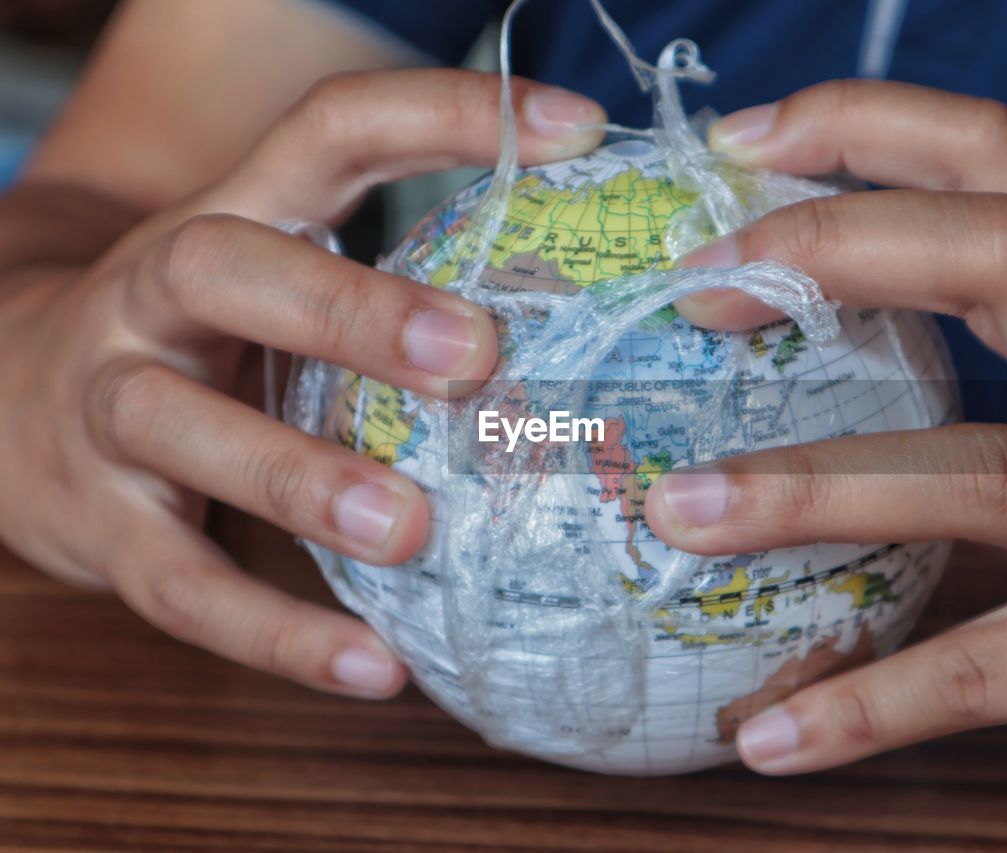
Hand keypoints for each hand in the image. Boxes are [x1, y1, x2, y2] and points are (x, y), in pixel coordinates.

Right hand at [0, 70, 604, 697]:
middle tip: (473, 355)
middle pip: (227, 269)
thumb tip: (581, 321)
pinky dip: (276, 632)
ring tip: (409, 528)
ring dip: (299, 478)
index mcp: (232, 214)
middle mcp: (155, 297)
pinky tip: (373, 668)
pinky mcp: (95, 523)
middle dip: (347, 310)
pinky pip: (178, 584)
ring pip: (182, 427)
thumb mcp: (280, 276)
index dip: (448, 114)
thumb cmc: (201, 337)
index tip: (581, 131)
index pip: (333, 128)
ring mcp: (110, 407)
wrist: (8, 393)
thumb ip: (392, 281)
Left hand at [644, 81, 1006, 807]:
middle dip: (835, 246)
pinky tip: (770, 740)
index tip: (741, 142)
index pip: (997, 164)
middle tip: (696, 288)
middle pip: (1002, 253)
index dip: (868, 126)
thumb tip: (780, 393)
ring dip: (807, 489)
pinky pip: (988, 673)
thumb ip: (981, 386)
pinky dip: (868, 708)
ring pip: (979, 471)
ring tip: (679, 514)